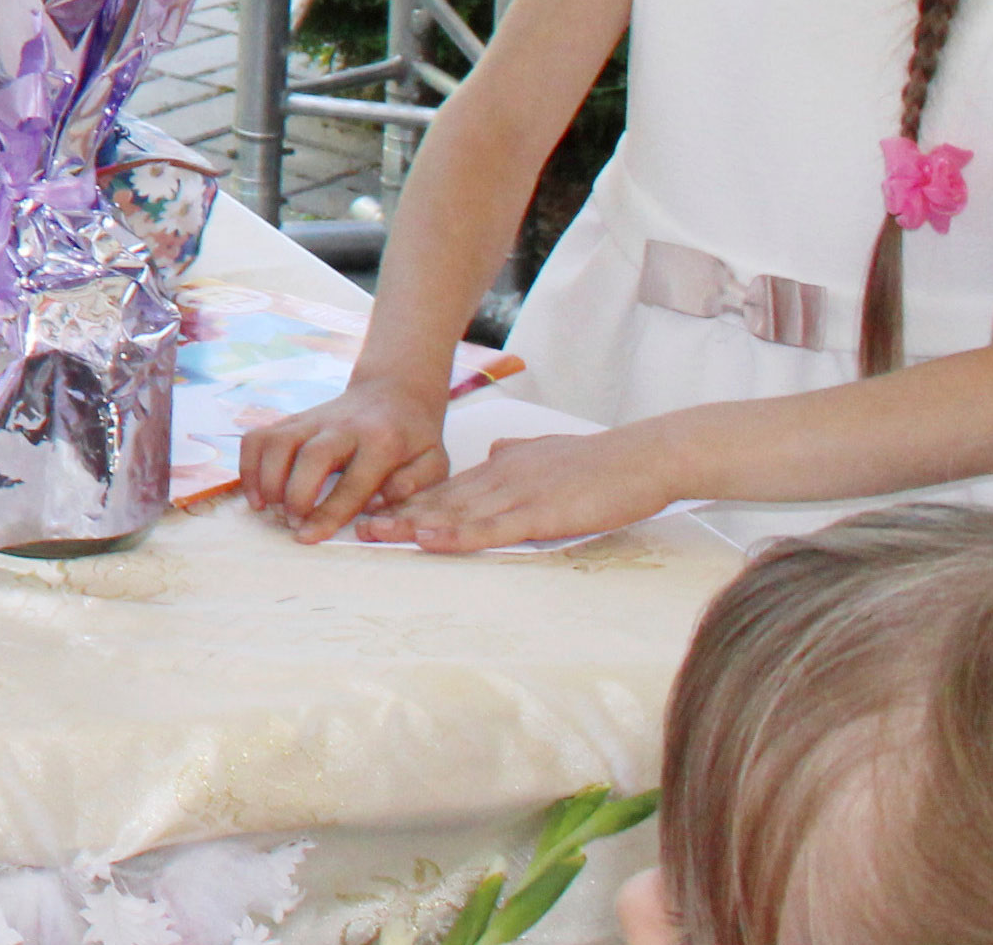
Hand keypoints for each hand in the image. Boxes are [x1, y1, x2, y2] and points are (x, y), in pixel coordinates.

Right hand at [241, 377, 449, 540]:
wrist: (393, 392)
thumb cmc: (414, 437)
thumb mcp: (434, 461)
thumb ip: (414, 485)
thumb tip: (377, 503)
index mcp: (383, 442)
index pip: (354, 481)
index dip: (329, 512)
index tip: (309, 536)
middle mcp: (343, 427)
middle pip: (310, 455)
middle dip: (295, 493)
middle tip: (290, 522)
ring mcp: (313, 419)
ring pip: (277, 441)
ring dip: (264, 478)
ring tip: (267, 509)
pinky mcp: (292, 419)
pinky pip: (259, 436)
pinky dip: (248, 464)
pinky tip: (256, 493)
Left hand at [356, 426, 669, 553]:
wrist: (640, 458)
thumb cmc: (600, 462)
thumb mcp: (547, 453)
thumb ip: (518, 455)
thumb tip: (498, 451)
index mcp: (500, 468)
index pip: (444, 488)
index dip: (406, 501)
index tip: (372, 509)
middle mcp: (498, 479)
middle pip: (437, 500)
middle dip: (394, 514)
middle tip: (351, 524)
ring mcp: (516, 495)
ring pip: (454, 512)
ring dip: (411, 525)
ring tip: (372, 533)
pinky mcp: (539, 514)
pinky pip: (489, 527)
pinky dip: (456, 534)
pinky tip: (428, 540)